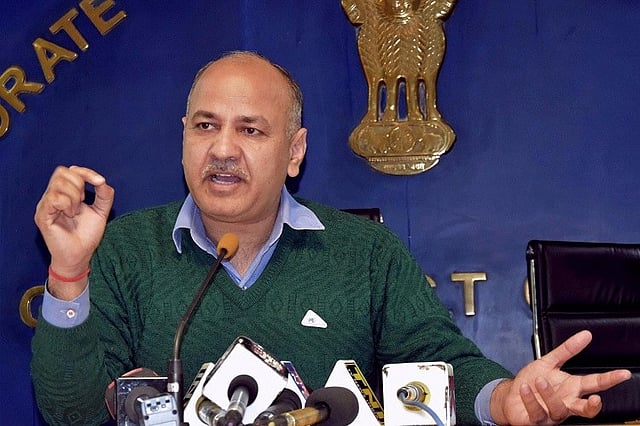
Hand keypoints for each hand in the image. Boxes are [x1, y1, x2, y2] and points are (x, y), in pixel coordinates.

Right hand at [34, 166, 113, 298]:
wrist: (80, 256)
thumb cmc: (87, 235)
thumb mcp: (101, 212)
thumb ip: (104, 195)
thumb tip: (102, 181)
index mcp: (64, 194)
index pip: (69, 170)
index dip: (85, 172)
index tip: (100, 182)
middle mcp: (52, 196)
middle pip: (62, 172)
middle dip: (79, 184)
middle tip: (82, 202)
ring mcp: (45, 205)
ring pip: (58, 184)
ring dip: (74, 196)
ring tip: (75, 211)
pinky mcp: (42, 216)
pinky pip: (54, 198)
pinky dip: (67, 204)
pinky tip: (69, 215)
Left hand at [490, 330, 631, 424]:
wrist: (511, 396)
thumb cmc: (532, 382)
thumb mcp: (548, 362)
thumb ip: (567, 350)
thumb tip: (585, 335)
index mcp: (571, 388)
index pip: (594, 383)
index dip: (609, 379)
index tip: (623, 373)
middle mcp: (565, 403)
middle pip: (585, 408)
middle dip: (594, 405)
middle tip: (596, 398)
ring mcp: (551, 413)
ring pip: (558, 409)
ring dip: (549, 393)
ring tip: (540, 379)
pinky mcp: (536, 420)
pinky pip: (536, 411)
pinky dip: (531, 399)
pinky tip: (526, 388)